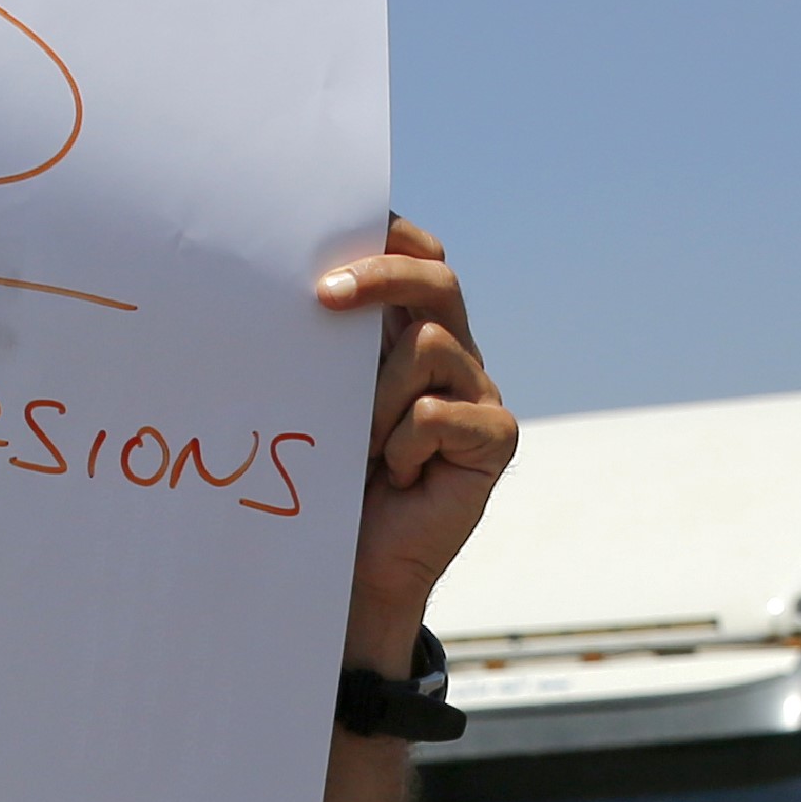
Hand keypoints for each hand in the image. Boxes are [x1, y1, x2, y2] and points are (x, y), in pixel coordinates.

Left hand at [320, 218, 512, 665]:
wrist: (361, 565)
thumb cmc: (335, 481)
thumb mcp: (329, 398)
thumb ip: (334, 344)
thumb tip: (305, 283)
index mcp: (414, 333)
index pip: (418, 258)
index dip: (388, 238)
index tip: (331, 236)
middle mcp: (455, 355)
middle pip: (437, 281)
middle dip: (381, 277)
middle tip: (324, 295)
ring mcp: (480, 393)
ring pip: (427, 349)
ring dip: (376, 396)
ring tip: (360, 446)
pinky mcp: (495, 437)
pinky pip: (436, 412)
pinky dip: (403, 443)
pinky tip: (399, 475)